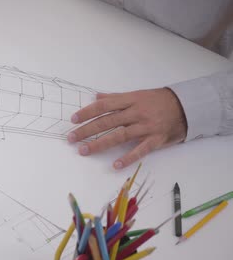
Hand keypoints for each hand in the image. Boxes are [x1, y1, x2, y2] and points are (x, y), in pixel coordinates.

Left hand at [67, 88, 187, 168]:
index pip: (104, 106)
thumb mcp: (137, 95)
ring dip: (99, 144)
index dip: (87, 112)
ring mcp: (146, 126)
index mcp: (130, 100)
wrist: (188, 106)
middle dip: (87, 130)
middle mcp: (136, 113)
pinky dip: (128, 157)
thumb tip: (96, 97)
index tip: (73, 120)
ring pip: (119, 135)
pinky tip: (115, 164)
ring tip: (83, 150)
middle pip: (107, 122)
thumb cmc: (158, 100)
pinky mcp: (156, 139)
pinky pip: (140, 150)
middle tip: (71, 138)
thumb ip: (116, 98)